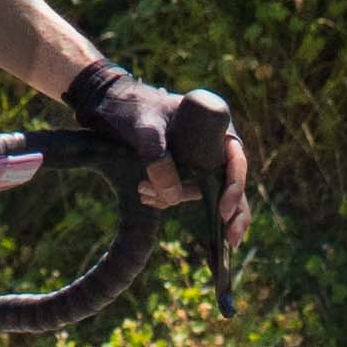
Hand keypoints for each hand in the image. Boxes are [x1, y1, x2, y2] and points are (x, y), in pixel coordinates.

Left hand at [56, 58, 243, 218]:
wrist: (111, 105)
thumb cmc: (133, 107)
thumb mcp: (144, 128)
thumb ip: (156, 156)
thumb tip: (172, 195)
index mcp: (215, 126)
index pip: (235, 160)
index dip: (234, 187)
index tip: (225, 211)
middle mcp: (212, 143)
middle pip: (229, 182)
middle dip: (229, 212)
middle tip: (231, 242)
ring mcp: (198, 157)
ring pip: (201, 190)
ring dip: (176, 198)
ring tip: (144, 193)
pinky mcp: (181, 168)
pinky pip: (183, 190)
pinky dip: (167, 198)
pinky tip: (146, 197)